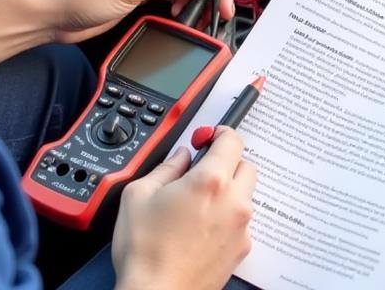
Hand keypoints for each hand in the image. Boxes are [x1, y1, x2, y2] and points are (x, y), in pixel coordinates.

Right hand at [112, 128, 255, 289]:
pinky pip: (240, 222)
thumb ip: (166, 167)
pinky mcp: (240, 251)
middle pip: (245, 166)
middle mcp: (233, 203)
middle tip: (202, 170)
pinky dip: (227, 217)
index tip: (205, 138)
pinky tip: (202, 227)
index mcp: (210, 181)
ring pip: (245, 195)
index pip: (233, 140)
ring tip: (198, 204)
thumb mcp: (139, 194)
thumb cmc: (146, 251)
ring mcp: (240, 229)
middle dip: (226, 162)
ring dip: (228, 191)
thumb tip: (179, 158)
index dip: (219, 133)